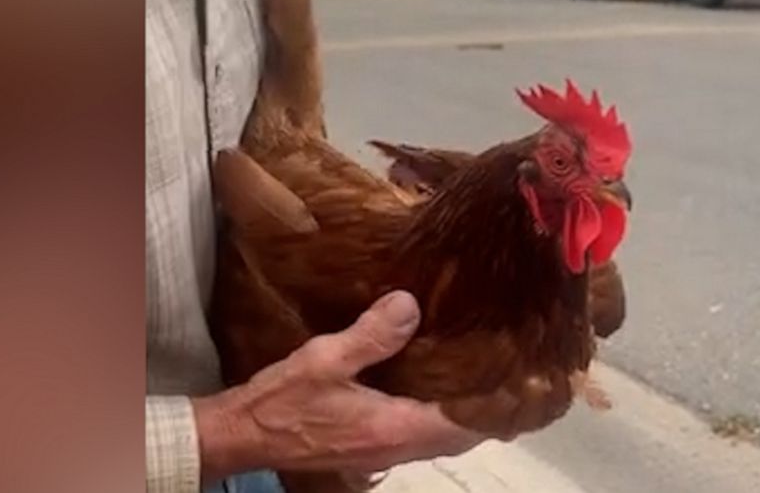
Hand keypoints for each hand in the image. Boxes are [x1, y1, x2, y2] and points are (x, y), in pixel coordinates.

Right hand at [194, 291, 484, 481]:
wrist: (241, 436)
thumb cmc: (280, 401)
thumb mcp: (325, 358)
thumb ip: (371, 335)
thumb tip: (411, 305)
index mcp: (393, 427)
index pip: (464, 424)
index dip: (494, 404)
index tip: (518, 374)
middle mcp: (395, 447)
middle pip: (459, 436)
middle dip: (484, 409)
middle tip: (504, 368)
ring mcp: (381, 453)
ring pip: (439, 438)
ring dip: (460, 414)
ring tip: (477, 372)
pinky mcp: (367, 449)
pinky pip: (417, 435)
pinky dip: (435, 416)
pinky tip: (432, 385)